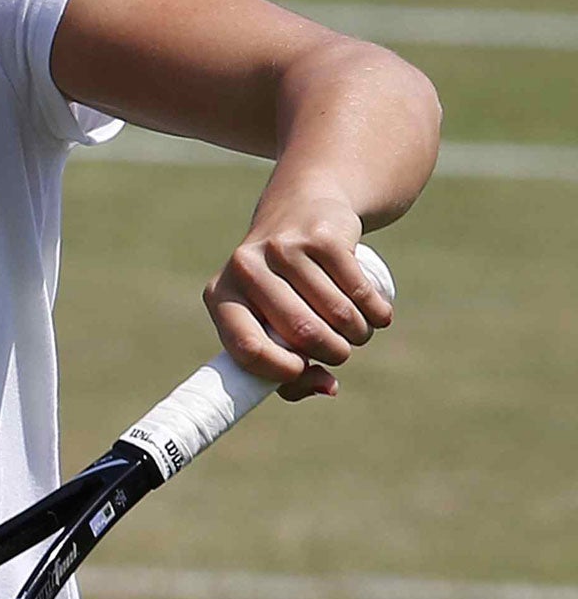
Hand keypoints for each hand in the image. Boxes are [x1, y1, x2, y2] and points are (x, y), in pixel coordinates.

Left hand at [203, 201, 393, 401]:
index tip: (303, 369)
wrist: (303, 210)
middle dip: (334, 353)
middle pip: (301, 333)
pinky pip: (359, 291)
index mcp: (220, 296)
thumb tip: (329, 387)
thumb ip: (292, 374)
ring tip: (357, 330)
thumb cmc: (284, 288)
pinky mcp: (321, 236)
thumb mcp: (273, 326)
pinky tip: (377, 313)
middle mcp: (245, 268)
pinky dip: (377, 312)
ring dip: (359, 335)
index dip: (282, 371)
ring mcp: (283, 248)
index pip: (247, 349)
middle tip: (342, 350)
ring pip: (336, 314)